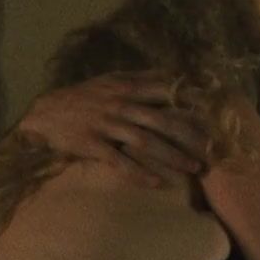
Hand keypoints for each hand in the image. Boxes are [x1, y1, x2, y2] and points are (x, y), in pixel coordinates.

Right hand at [18, 72, 209, 185]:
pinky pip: (120, 162)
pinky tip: (158, 184)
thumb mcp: (110, 81)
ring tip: (193, 169)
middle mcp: (120, 105)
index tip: (214, 114)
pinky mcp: (93, 145)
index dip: (191, 104)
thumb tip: (170, 75)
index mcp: (126, 88)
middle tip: (211, 149)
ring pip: (146, 142)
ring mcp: (107, 126)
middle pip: (162, 121)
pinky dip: (140, 174)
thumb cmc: (82, 98)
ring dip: (172, 157)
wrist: (45, 114)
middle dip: (189, 136)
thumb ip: (140, 79)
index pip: (165, 93)